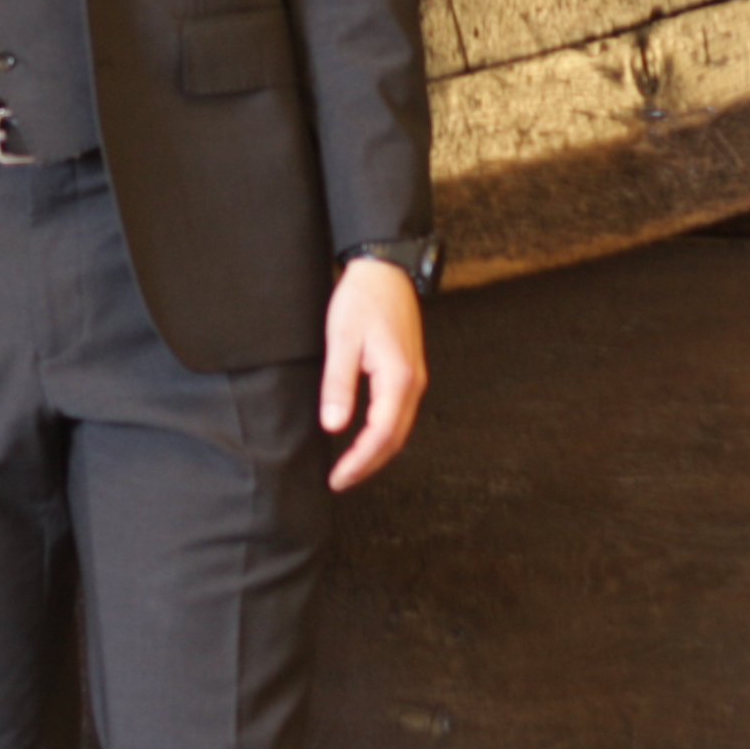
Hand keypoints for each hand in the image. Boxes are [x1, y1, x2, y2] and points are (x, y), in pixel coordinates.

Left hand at [318, 256, 427, 491]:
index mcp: (398, 378)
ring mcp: (415, 377)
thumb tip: (334, 425)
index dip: (360, 462)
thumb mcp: (342, 340)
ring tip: (351, 465)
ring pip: (399, 428)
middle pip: (395, 439)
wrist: (385, 268)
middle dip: (369, 464)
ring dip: (377, 451)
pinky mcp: (409, 371)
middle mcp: (413, 383)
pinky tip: (365, 436)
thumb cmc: (362, 298)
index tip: (338, 478)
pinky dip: (383, 433)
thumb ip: (339, 384)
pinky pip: (399, 413)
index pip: (381, 435)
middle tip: (341, 480)